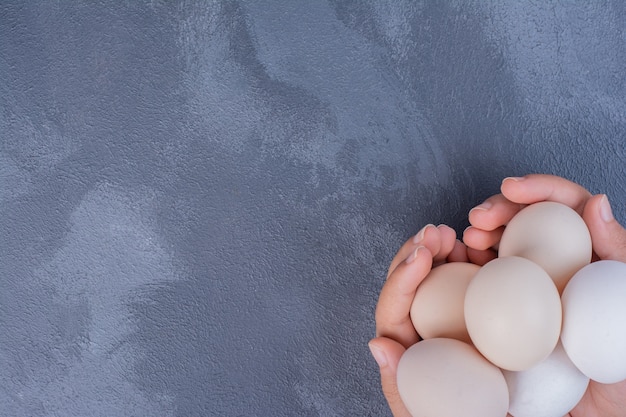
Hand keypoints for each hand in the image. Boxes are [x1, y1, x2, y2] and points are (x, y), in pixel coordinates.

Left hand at [369, 224, 493, 416]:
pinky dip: (473, 261)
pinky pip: (470, 285)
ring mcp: (452, 323)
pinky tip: (482, 250)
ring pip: (437, 279)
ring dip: (443, 250)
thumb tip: (377, 344)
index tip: (424, 253)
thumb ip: (402, 385)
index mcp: (409, 352)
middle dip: (419, 251)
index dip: (403, 277)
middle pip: (410, 286)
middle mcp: (425, 333)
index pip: (393, 309)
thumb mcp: (432, 415)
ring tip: (457, 236)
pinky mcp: (480, 320)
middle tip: (438, 231)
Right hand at [464, 174, 625, 416]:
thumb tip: (593, 202)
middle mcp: (555, 269)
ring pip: (499, 249)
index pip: (565, 207)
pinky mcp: (505, 319)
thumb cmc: (625, 374)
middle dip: (498, 210)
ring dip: (476, 236)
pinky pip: (480, 286)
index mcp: (588, 257)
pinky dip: (461, 271)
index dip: (539, 188)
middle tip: (478, 221)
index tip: (511, 189)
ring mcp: (529, 293)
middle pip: (525, 221)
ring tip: (465, 241)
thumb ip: (619, 254)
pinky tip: (454, 268)